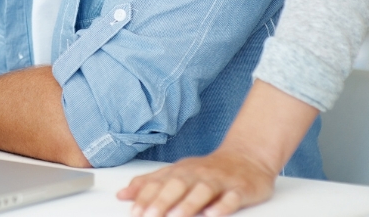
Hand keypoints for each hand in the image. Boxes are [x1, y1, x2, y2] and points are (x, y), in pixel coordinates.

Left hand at [117, 147, 276, 216]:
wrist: (246, 158)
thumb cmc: (206, 170)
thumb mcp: (176, 173)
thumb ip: (149, 184)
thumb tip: (122, 194)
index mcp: (180, 171)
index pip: (159, 183)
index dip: (145, 197)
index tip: (133, 211)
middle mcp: (197, 174)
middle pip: (177, 185)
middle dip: (162, 201)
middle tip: (150, 216)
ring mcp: (219, 181)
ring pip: (203, 191)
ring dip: (189, 204)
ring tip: (176, 216)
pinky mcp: (240, 189)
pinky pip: (232, 198)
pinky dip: (222, 206)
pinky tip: (212, 213)